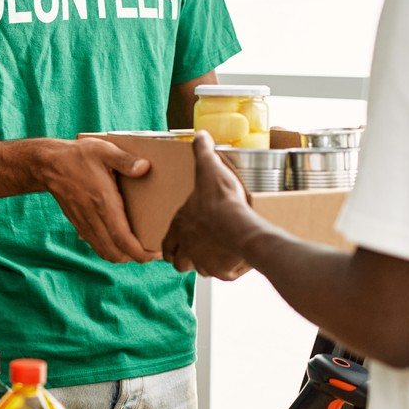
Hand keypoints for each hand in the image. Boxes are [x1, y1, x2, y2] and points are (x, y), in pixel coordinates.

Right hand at [37, 137, 157, 264]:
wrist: (48, 165)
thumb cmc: (78, 156)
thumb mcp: (104, 150)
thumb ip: (125, 160)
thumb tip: (145, 167)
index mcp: (103, 203)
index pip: (123, 239)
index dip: (141, 252)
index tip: (156, 252)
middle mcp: (93, 218)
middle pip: (116, 253)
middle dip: (137, 257)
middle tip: (153, 249)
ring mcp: (85, 224)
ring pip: (106, 253)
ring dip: (123, 255)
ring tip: (139, 247)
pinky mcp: (79, 225)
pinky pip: (96, 246)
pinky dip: (111, 250)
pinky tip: (120, 242)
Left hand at [164, 131, 257, 279]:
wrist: (241, 227)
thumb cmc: (221, 200)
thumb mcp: (209, 169)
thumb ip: (202, 152)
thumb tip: (200, 135)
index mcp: (180, 228)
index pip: (167, 245)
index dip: (171, 245)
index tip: (177, 243)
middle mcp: (188, 249)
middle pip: (180, 263)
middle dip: (186, 258)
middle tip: (198, 248)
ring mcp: (205, 263)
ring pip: (201, 269)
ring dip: (207, 262)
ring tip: (220, 251)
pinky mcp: (223, 272)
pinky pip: (224, 273)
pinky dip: (229, 268)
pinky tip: (238, 257)